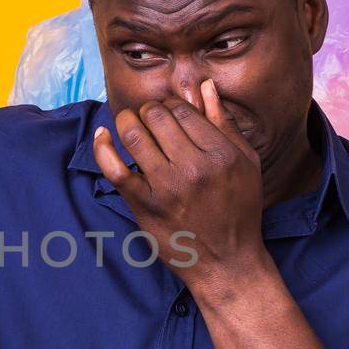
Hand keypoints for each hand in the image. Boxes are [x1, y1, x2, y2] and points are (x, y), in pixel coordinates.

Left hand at [93, 79, 270, 299]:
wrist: (227, 262)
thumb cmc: (239, 210)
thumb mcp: (246, 163)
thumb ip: (224, 123)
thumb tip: (206, 86)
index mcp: (221, 153)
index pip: (183, 109)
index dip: (171, 105)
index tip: (169, 115)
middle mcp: (194, 168)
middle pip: (157, 116)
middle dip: (149, 111)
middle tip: (149, 120)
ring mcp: (166, 187)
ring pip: (134, 134)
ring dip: (127, 121)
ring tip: (130, 124)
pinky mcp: (144, 206)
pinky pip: (114, 168)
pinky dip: (103, 147)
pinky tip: (103, 135)